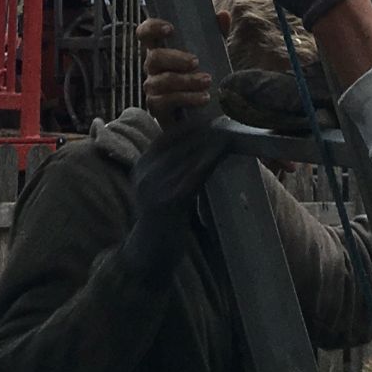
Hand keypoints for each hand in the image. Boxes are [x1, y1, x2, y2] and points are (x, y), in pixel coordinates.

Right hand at [122, 110, 234, 274]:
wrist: (150, 253)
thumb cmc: (162, 218)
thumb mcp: (160, 186)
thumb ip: (172, 166)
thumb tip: (200, 140)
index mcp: (142, 165)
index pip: (167, 136)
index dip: (190, 126)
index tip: (211, 118)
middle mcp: (145, 173)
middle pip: (179, 144)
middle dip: (204, 133)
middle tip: (226, 123)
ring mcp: (155, 187)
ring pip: (189, 157)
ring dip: (211, 145)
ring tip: (229, 135)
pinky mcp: (168, 202)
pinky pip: (193, 176)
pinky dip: (209, 162)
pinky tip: (222, 153)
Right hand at [138, 15, 214, 126]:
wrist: (197, 110)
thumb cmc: (198, 72)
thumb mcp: (208, 50)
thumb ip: (215, 32)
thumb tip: (223, 15)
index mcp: (160, 47)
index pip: (145, 32)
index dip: (152, 27)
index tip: (170, 29)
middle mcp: (151, 65)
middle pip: (154, 57)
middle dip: (176, 58)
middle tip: (196, 61)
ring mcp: (152, 86)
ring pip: (162, 81)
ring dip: (186, 81)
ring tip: (206, 81)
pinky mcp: (156, 106)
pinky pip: (166, 101)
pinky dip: (187, 98)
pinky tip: (203, 98)